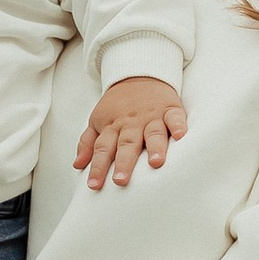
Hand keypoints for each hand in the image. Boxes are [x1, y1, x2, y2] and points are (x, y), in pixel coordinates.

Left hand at [73, 76, 188, 190]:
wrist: (138, 73)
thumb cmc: (117, 105)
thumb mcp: (97, 120)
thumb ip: (87, 143)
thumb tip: (77, 165)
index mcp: (112, 127)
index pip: (102, 149)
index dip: (97, 167)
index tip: (94, 185)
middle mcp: (131, 123)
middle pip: (126, 144)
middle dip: (124, 163)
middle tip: (121, 181)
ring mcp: (151, 116)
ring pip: (152, 133)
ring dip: (154, 147)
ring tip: (155, 163)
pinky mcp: (169, 109)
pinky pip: (174, 117)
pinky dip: (178, 126)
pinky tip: (181, 136)